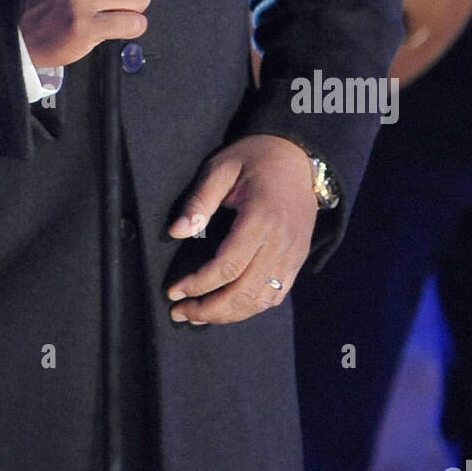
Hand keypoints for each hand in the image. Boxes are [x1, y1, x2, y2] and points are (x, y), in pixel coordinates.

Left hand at [165, 134, 317, 324]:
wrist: (298, 155)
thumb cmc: (255, 157)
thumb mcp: (222, 168)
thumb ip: (199, 201)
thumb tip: (175, 233)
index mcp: (261, 218)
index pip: (227, 267)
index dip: (198, 284)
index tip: (173, 291)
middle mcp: (281, 242)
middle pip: (244, 292)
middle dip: (209, 309)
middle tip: (180, 312)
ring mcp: (293, 254)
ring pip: (261, 300)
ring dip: (229, 314)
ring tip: (199, 315)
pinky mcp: (298, 258)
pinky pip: (277, 295)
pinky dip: (251, 307)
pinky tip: (229, 308)